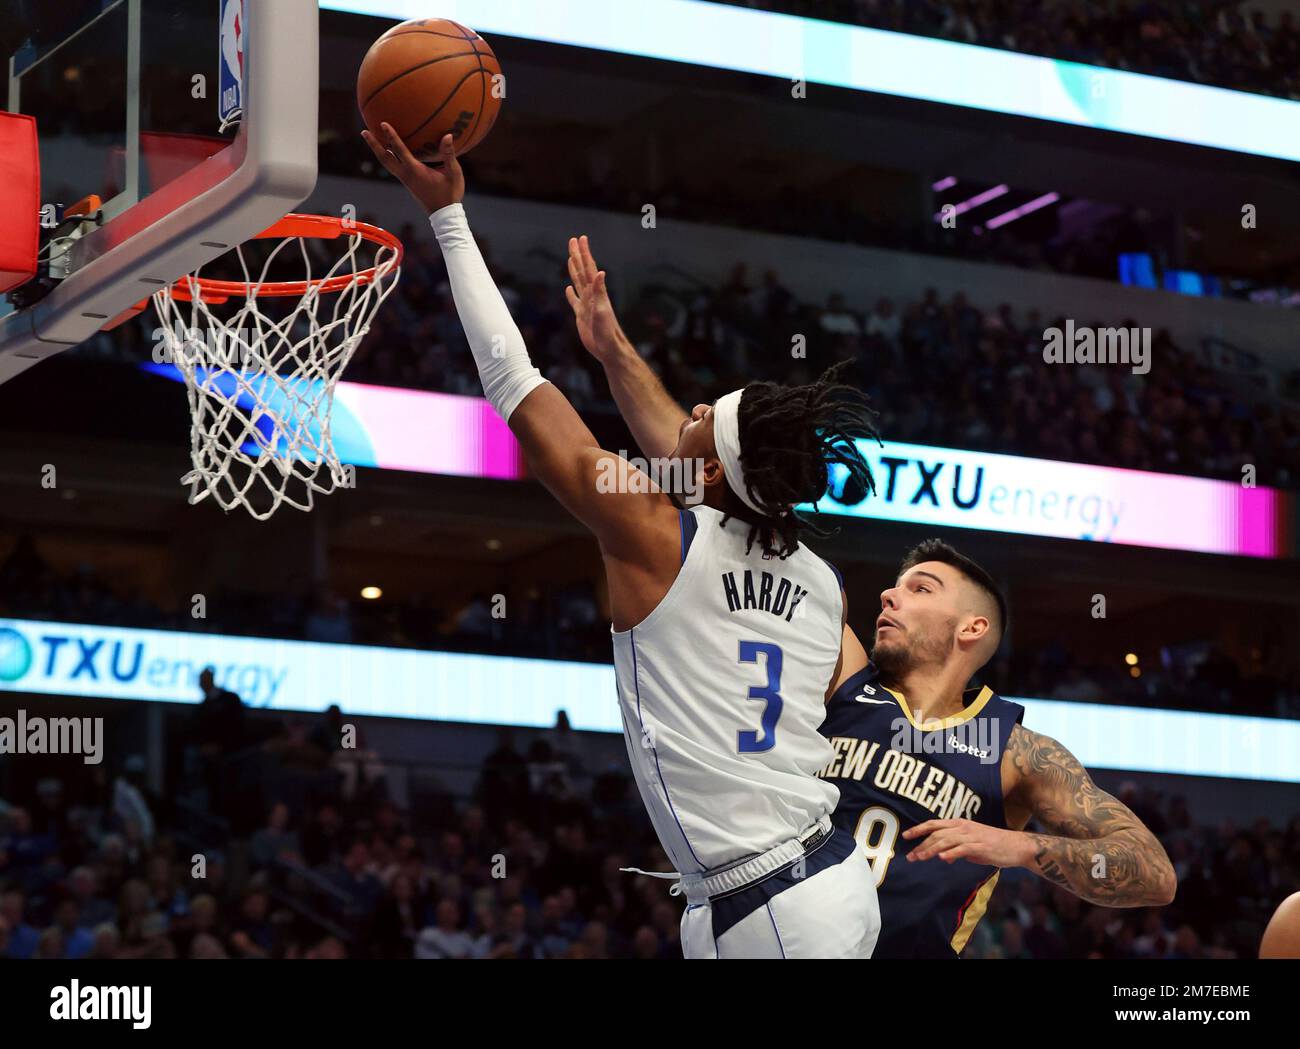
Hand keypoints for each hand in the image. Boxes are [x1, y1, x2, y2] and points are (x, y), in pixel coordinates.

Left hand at [361, 123, 463, 215]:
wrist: (443, 215)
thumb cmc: (450, 194)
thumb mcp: (454, 173)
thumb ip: (449, 154)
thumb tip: (447, 135)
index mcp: (415, 171)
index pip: (399, 150)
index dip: (391, 136)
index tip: (383, 123)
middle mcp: (406, 175)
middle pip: (385, 158)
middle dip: (374, 144)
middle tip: (364, 131)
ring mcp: (405, 180)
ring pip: (387, 163)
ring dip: (378, 150)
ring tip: (371, 138)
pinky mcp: (407, 182)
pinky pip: (394, 167)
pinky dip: (388, 156)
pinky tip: (390, 150)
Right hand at [565, 234, 625, 363]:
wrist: (608, 348)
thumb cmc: (608, 332)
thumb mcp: (603, 310)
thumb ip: (600, 291)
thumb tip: (600, 272)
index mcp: (596, 292)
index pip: (588, 268)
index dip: (584, 253)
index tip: (580, 239)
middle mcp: (591, 295)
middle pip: (582, 271)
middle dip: (578, 255)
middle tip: (573, 240)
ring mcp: (586, 305)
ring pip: (578, 282)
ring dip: (574, 269)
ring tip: (570, 258)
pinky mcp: (582, 316)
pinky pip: (574, 301)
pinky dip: (571, 294)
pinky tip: (568, 288)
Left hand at [903, 819, 1032, 867]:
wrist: (1017, 846)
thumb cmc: (994, 845)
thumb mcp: (971, 845)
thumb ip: (957, 848)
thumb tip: (943, 857)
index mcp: (960, 824)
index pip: (934, 824)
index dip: (919, 829)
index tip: (905, 836)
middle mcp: (963, 827)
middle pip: (937, 834)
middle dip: (921, 844)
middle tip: (910, 856)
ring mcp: (972, 836)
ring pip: (946, 841)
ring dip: (931, 849)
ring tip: (920, 858)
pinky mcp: (981, 846)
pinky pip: (963, 849)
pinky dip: (951, 853)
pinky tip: (942, 859)